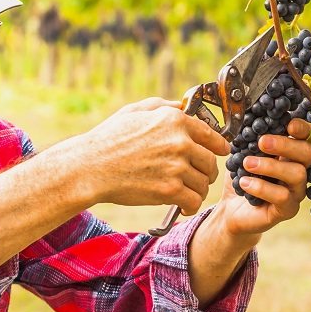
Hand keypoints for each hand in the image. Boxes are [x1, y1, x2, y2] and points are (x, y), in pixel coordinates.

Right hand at [54, 98, 228, 214]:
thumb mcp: (135, 111)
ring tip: (188, 193)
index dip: (219, 146)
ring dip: (197, 190)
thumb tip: (182, 106)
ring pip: (203, 183)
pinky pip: (194, 200)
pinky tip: (183, 206)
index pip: (211, 135)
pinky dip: (190, 205)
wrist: (89, 168)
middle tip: (199, 178)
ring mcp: (176, 166)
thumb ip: (163, 106)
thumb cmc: (108, 139)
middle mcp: (180, 141)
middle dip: (206, 172)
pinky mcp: (169, 189)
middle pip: (211, 161)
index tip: (221, 152)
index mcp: (175, 120)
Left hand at [210, 118, 310, 241]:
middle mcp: (300, 170)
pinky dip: (262, 187)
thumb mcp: (244, 153)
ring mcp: (296, 191)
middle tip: (262, 142)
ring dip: (271, 166)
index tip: (289, 124)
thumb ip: (253, 138)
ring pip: (297, 174)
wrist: (230, 210)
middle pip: (307, 153)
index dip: (304, 129)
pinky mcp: (288, 210)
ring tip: (247, 163)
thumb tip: (252, 117)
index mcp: (292, 153)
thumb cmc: (242, 178)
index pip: (308, 137)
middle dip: (286, 144)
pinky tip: (244, 183)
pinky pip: (282, 197)